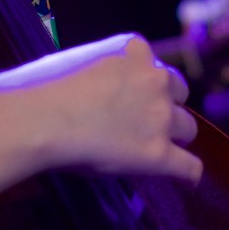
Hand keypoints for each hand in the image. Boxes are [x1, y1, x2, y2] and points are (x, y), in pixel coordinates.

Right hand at [0, 34, 203, 183]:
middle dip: (165, 104)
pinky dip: (187, 173)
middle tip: (143, 120)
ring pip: (188, 128)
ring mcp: (160, 117)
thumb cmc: (40, 87)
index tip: (130, 95)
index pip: (153, 64)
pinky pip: (189, 167)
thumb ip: (97, 68)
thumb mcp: (74, 59)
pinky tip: (184, 179)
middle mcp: (155, 79)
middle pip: (179, 93)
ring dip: (173, 136)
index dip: (142, 82)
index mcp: (134, 50)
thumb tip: (90, 82)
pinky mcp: (158, 154)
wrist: (39, 119)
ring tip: (153, 148)